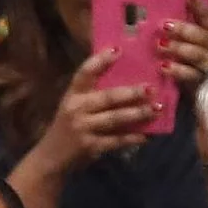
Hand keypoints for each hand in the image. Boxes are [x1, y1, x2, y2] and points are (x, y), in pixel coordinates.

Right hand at [35, 49, 156, 172]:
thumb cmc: (67, 127)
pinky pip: (116, 140)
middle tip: (151, 88)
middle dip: (131, 92)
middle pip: (107, 97)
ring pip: (115, 118)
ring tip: (156, 109)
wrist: (51, 157)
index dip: (101, 60)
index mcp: (73, 94)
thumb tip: (125, 81)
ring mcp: (84, 128)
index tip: (118, 50)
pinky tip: (146, 136)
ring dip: (138, 113)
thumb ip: (92, 95)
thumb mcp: (74, 106)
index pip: (85, 73)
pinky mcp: (91, 146)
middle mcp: (77, 108)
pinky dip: (132, 138)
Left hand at [157, 0, 207, 88]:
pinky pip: (190, 75)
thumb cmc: (188, 50)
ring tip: (160, 44)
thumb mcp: (186, 34)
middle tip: (165, 25)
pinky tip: (163, 66)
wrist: (204, 83)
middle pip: (203, 37)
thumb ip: (179, 21)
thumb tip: (161, 3)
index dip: (199, 6)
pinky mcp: (200, 81)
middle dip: (185, 30)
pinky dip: (177, 70)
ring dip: (179, 48)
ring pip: (197, 55)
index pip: (207, 16)